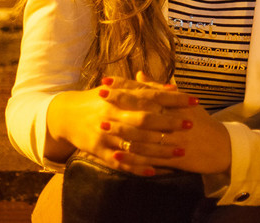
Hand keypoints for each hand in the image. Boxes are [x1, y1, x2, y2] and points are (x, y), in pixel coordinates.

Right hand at [45, 72, 198, 176]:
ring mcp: (105, 135)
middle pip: (145, 119)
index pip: (152, 95)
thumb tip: (172, 88)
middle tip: (191, 124)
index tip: (194, 100)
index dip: (174, 98)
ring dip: (159, 149)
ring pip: (136, 144)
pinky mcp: (98, 152)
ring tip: (181, 151)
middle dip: (169, 123)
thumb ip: (145, 88)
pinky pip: (121, 163)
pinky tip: (156, 171)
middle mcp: (112, 114)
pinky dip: (138, 168)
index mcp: (119, 96)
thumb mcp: (118, 88)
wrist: (66, 115)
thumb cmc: (99, 98)